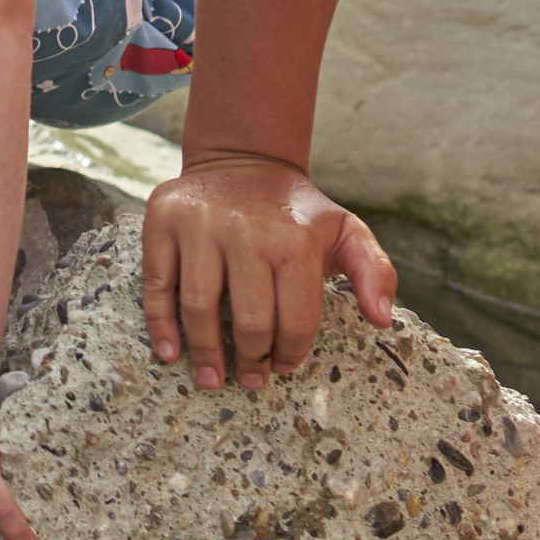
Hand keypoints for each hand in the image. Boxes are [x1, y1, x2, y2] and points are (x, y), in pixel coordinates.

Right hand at [141, 151, 397, 391]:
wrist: (242, 160)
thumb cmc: (296, 212)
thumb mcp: (345, 231)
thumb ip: (375, 271)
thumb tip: (382, 318)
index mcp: (293, 241)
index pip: (294, 320)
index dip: (290, 354)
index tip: (282, 367)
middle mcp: (245, 230)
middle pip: (247, 320)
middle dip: (250, 360)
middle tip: (250, 378)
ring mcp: (199, 223)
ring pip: (198, 306)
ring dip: (205, 352)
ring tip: (211, 378)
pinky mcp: (163, 219)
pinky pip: (157, 281)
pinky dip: (160, 322)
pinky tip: (170, 351)